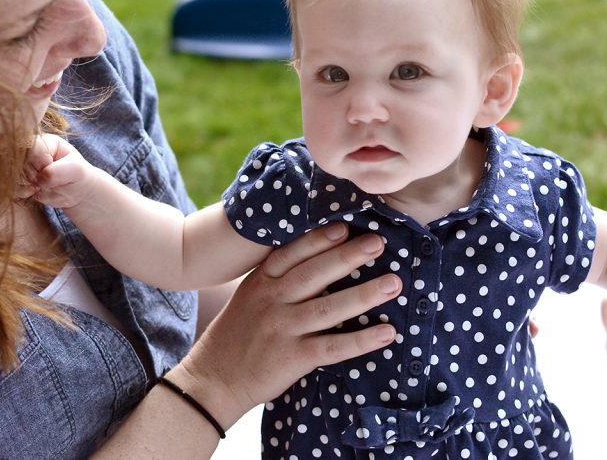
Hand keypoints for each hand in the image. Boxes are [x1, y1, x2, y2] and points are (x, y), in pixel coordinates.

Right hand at [19, 133, 91, 207]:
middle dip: (32, 174)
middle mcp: (30, 151)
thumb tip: (38, 180)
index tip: (51, 167)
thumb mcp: (74, 170)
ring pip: (13, 173)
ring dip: (27, 183)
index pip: (32, 147)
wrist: (76, 191)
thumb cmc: (77, 175)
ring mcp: (23, 166)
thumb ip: (56, 172)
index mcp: (44, 141)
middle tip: (47, 179)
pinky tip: (35, 191)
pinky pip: (12, 186)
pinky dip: (22, 192)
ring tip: (42, 185)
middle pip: (19, 160)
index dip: (39, 160)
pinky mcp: (19, 180)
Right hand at [171, 223, 401, 426]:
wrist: (213, 379)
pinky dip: (362, 340)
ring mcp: (282, 329)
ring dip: (364, 294)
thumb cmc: (236, 336)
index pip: (291, 253)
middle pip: (314, 274)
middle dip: (348, 256)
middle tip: (378, 243)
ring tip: (393, 283)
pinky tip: (387, 333)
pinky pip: (333, 347)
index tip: (346, 227)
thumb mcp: (249, 297)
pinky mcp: (292, 358)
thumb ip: (276, 280)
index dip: (319, 239)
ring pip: (329, 308)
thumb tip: (318, 263)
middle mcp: (271, 300)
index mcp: (260, 282)